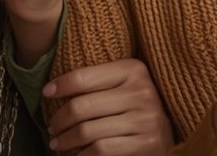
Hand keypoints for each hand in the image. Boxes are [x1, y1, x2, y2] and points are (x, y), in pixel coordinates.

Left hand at [44, 58, 171, 153]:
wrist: (169, 135)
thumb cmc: (137, 108)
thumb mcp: (124, 85)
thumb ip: (99, 81)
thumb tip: (51, 89)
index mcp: (134, 70)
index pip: (84, 77)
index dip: (60, 86)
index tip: (46, 93)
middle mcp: (142, 92)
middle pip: (82, 106)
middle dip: (59, 120)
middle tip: (52, 128)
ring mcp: (146, 119)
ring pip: (88, 131)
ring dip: (65, 141)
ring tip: (57, 143)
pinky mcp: (146, 143)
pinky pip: (101, 150)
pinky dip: (83, 155)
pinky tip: (78, 154)